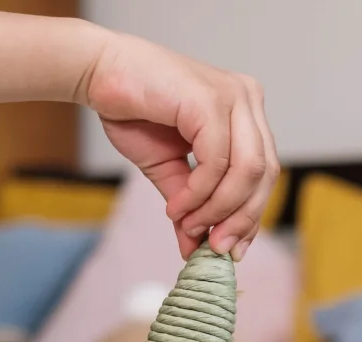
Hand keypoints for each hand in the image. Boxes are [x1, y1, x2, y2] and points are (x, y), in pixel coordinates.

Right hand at [81, 31, 278, 260]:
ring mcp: (233, 97)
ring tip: (190, 225)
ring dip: (219, 209)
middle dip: (241, 219)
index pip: (264, 174)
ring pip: (248, 171)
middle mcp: (248, 101)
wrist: (96, 73)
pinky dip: (199, 193)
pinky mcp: (210, 101)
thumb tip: (197, 247)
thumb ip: (191, 204)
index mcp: (247, 114)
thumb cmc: (133, 112)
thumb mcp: (169, 169)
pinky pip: (216, 162)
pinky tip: (177, 206)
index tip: (233, 249)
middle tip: (216, 247)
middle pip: (265, 175)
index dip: (252, 216)